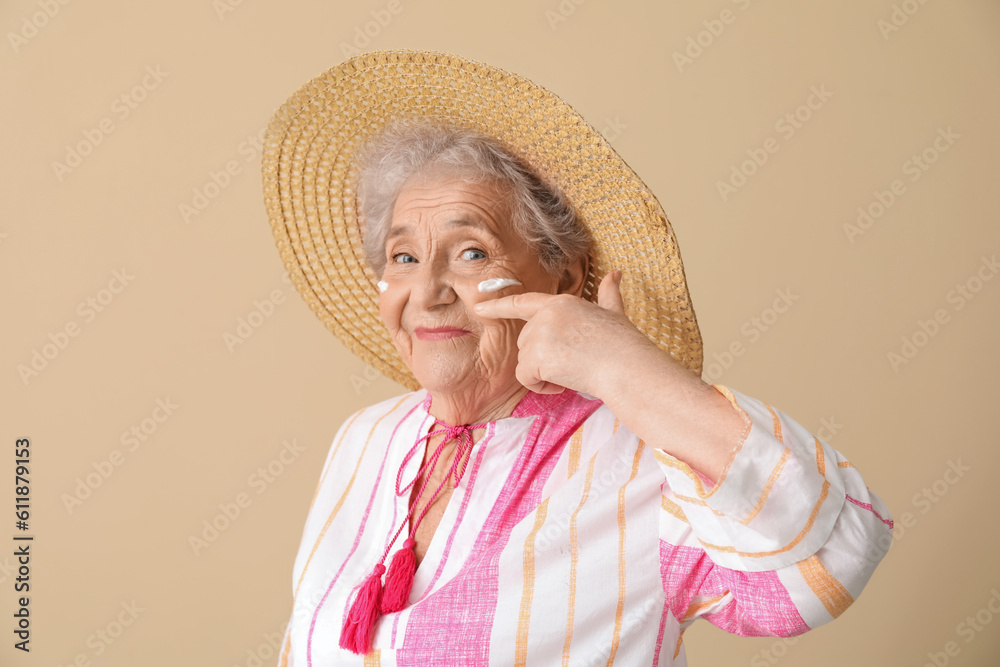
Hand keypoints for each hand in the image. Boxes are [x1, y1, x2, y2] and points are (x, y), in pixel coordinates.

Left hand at [472, 269, 648, 395]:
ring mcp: (539, 334)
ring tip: (572, 372)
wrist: (627, 367)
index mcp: (561, 302)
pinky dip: (541, 386)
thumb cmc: (624, 344)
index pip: (522, 302)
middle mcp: (546, 314)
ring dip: (544, 373)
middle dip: (542, 358)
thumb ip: (609, 294)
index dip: (498, 306)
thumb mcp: (614, 313)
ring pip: (525, 362)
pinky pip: (526, 378)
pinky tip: (563, 383)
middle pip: (525, 342)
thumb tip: (616, 274)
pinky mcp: (535, 356)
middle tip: (572, 364)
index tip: (479, 308)